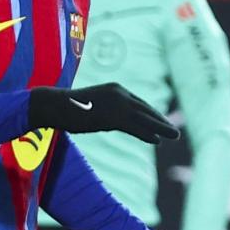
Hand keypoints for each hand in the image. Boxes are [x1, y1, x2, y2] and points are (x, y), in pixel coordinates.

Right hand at [27, 83, 179, 143]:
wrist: (54, 105)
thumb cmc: (67, 106)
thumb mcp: (91, 104)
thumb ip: (105, 110)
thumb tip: (108, 120)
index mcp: (115, 89)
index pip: (139, 103)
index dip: (151, 114)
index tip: (160, 122)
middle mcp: (120, 94)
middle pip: (146, 110)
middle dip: (161, 120)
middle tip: (173, 130)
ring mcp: (117, 105)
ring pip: (145, 119)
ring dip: (162, 128)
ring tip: (174, 135)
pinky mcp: (113, 118)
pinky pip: (135, 128)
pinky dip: (147, 134)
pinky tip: (157, 141)